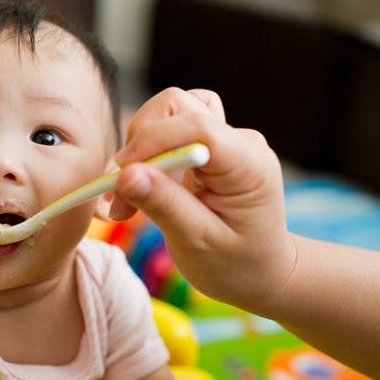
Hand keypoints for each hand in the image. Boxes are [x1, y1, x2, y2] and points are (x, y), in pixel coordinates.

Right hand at [111, 88, 295, 312]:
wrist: (260, 272)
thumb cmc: (237, 265)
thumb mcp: (198, 243)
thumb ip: (164, 205)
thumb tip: (125, 174)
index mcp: (249, 163)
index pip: (197, 125)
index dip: (152, 141)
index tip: (120, 176)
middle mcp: (240, 142)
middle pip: (178, 107)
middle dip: (140, 144)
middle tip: (120, 195)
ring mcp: (225, 141)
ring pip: (169, 114)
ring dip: (141, 148)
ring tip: (127, 197)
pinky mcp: (208, 149)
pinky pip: (170, 133)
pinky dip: (148, 156)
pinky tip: (139, 190)